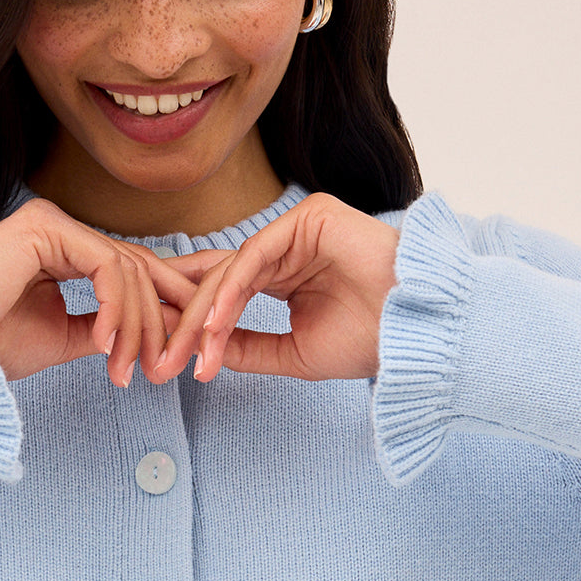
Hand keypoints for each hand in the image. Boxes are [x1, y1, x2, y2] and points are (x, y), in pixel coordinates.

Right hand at [0, 197, 197, 385]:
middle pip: (136, 269)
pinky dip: (116, 307)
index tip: (175, 354)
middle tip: (164, 368)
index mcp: (62, 251)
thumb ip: (103, 329)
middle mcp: (60, 231)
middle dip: (159, 320)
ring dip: (136, 326)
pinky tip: (107, 345)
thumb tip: (148, 334)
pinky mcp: (45, 227)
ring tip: (126, 369)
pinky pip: (106, 266)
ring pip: (126, 270)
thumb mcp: (62, 338)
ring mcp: (53, 224)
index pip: (127, 273)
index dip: (159, 310)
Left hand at [154, 192, 400, 383]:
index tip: (168, 362)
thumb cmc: (370, 343)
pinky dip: (231, 291)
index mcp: (284, 276)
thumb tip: (203, 353)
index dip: (193, 324)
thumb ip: (248, 348)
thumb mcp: (293, 352)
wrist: (416, 333)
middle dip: (188, 324)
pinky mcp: (308, 218)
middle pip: (220, 280)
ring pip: (232, 270)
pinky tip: (214, 324)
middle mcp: (286, 248)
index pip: (226, 293)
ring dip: (205, 314)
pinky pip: (255, 256)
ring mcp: (296, 229)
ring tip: (189, 352)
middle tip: (164, 362)